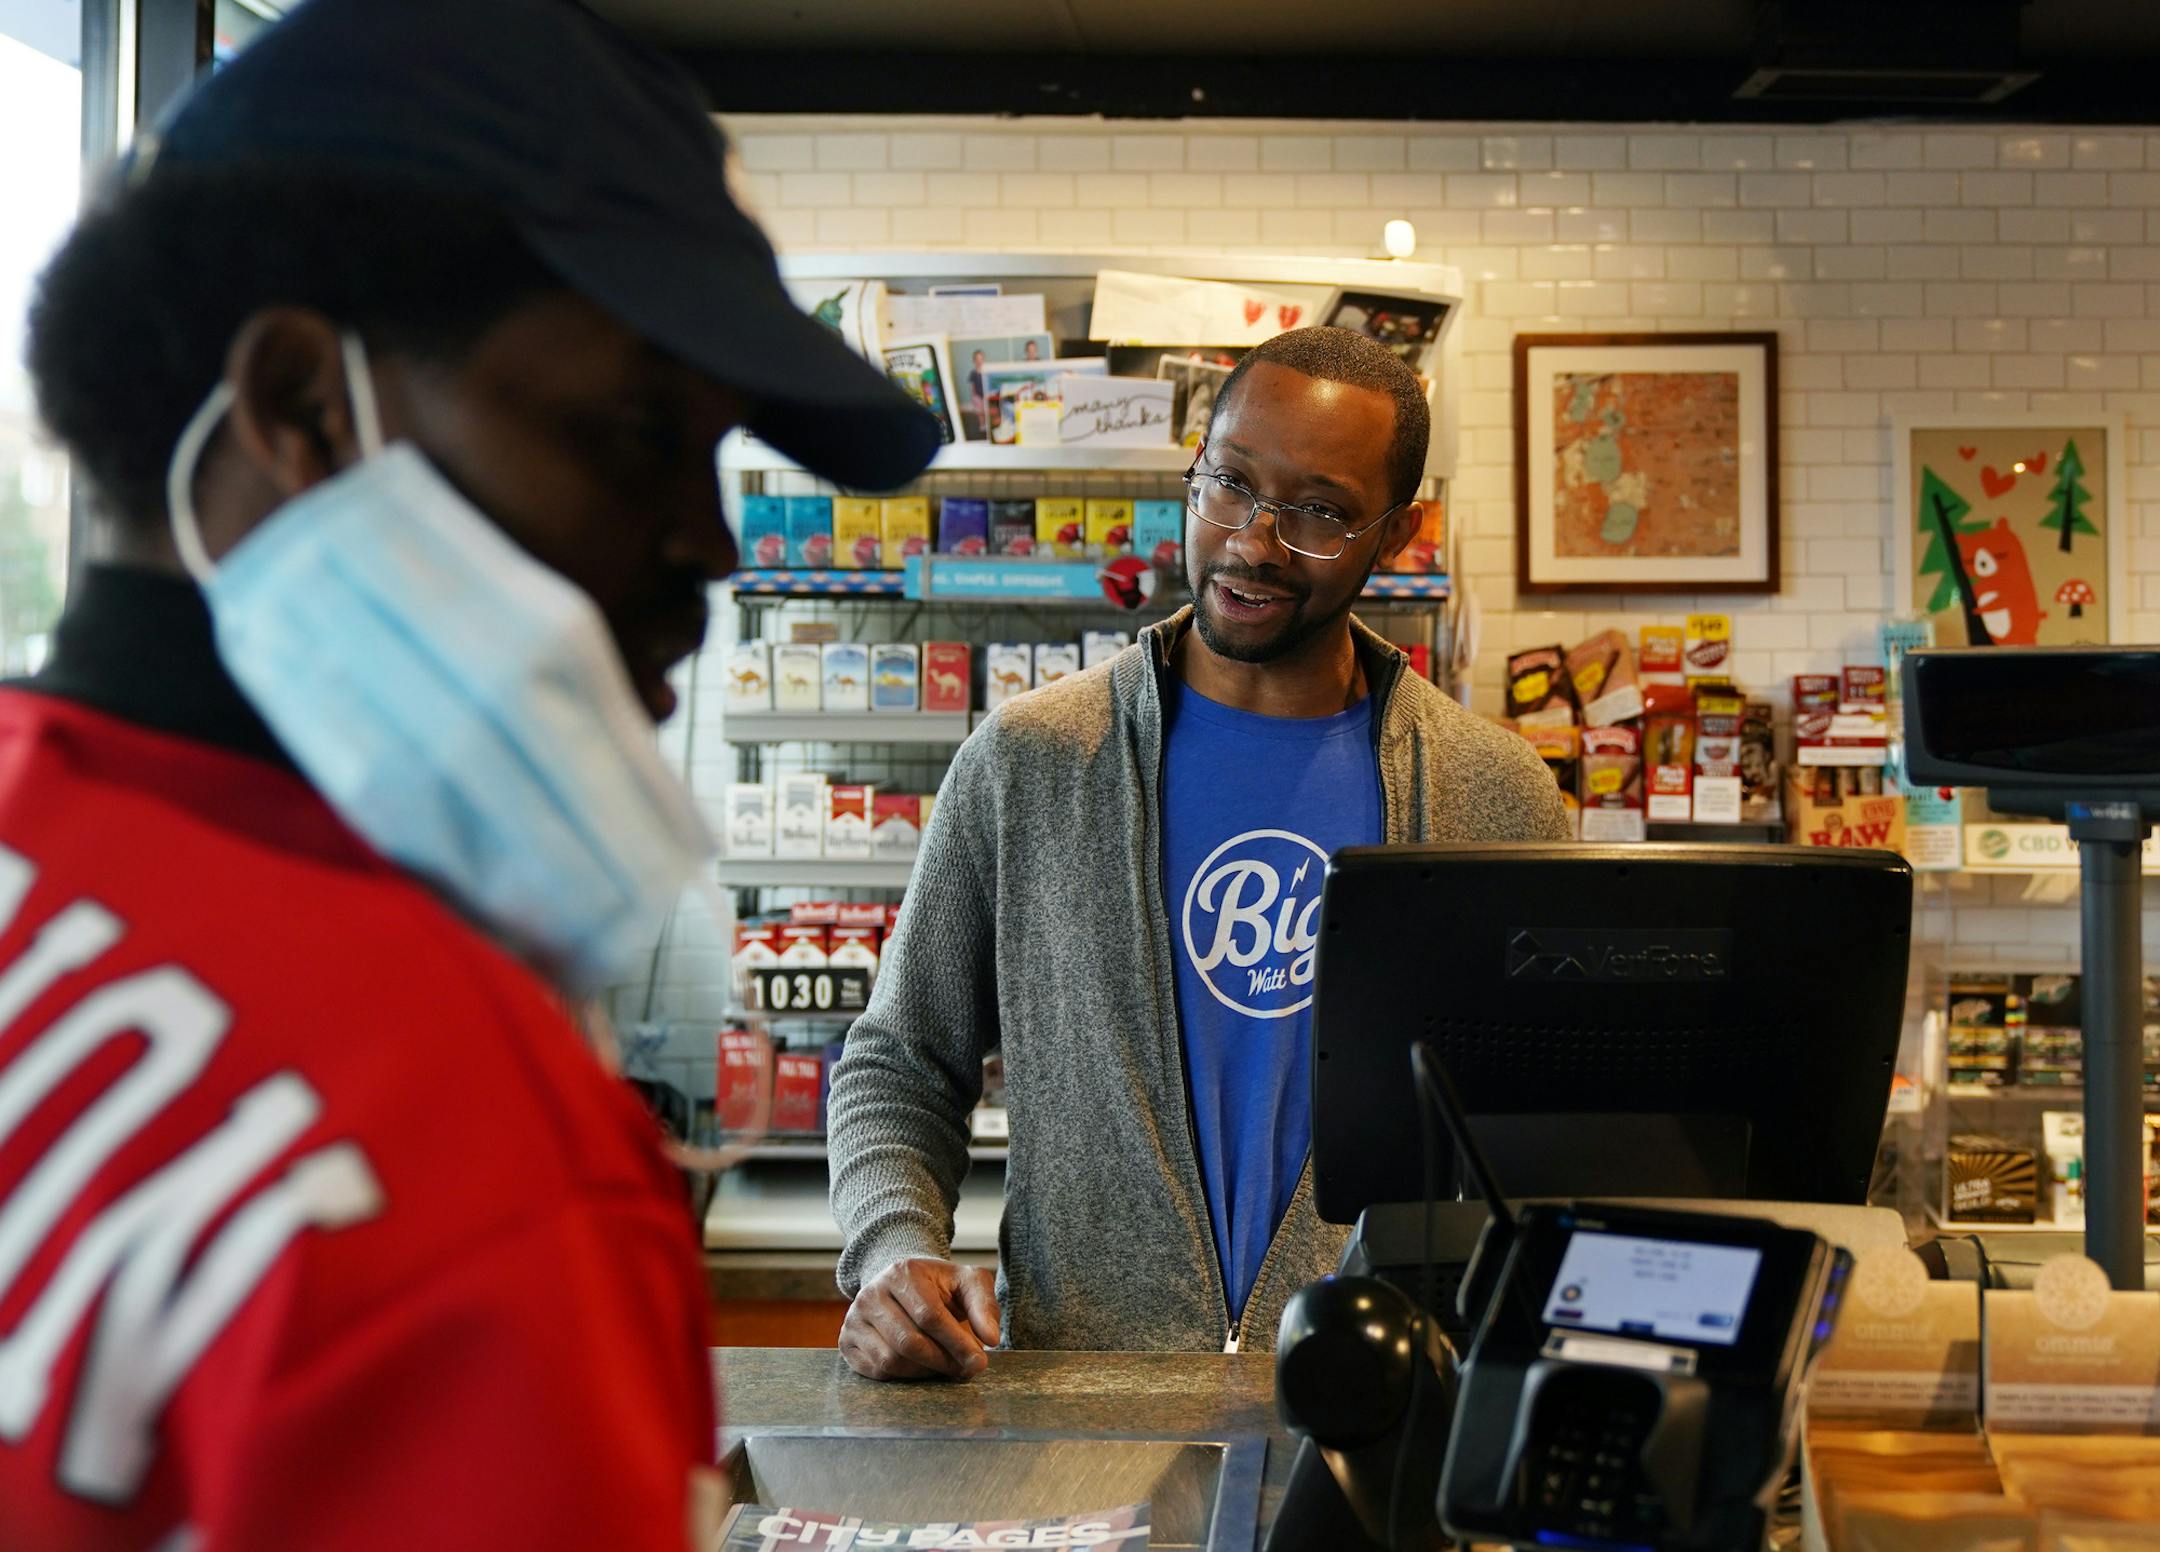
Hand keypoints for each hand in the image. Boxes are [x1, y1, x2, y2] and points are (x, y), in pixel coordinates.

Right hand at [839, 1257, 1000, 1381]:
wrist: (901, 1283)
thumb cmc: (939, 1286)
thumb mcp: (967, 1283)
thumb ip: (984, 1306)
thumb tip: (991, 1339)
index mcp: (901, 1273)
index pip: (930, 1316)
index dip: (957, 1343)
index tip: (979, 1361)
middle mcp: (871, 1293)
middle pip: (909, 1342)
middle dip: (942, 1362)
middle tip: (964, 1370)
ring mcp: (854, 1318)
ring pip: (891, 1360)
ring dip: (924, 1372)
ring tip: (944, 1366)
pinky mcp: (847, 1341)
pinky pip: (876, 1371)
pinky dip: (903, 1376)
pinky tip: (920, 1366)